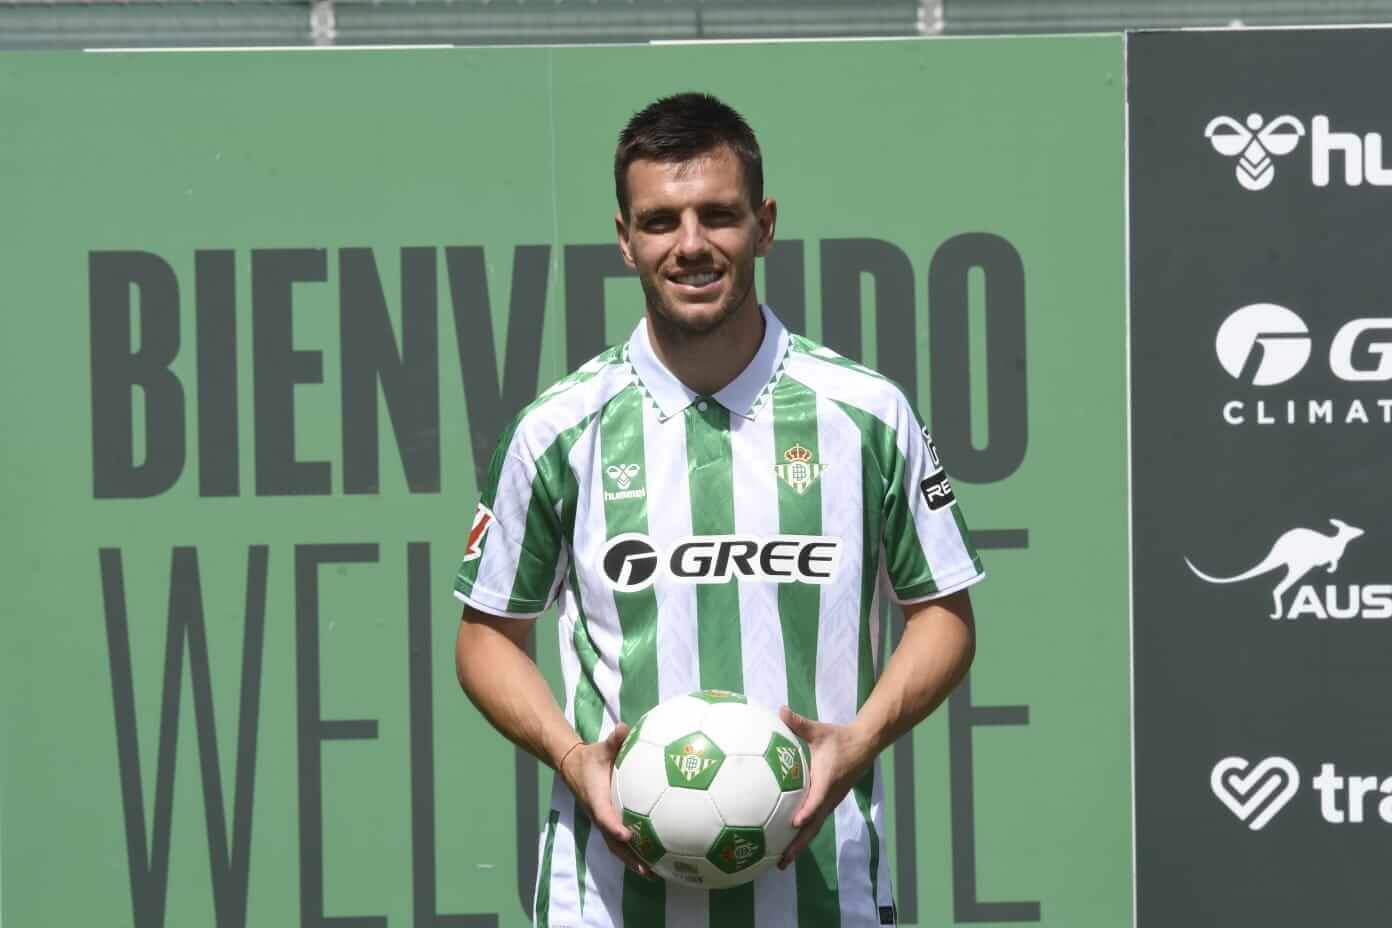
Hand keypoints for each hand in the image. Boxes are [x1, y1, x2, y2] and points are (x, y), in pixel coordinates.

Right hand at [557, 723, 654, 878]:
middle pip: (612, 841)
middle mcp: (600, 814)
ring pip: (617, 846)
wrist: (574, 766)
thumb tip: (624, 728)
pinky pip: (622, 841)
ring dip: (632, 860)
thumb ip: (613, 739)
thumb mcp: (601, 747)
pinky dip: (635, 852)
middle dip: (628, 856)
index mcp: (597, 798)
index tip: (627, 835)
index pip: (604, 815)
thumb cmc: (591, 757)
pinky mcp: (610, 823)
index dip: (614, 826)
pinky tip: (656, 859)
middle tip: (646, 868)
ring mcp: (604, 821)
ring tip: (654, 874)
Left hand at [776, 707, 874, 868]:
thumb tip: (781, 710)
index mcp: (827, 781)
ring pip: (814, 828)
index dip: (806, 812)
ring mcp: (830, 802)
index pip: (816, 800)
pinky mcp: (829, 802)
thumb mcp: (819, 730)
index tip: (794, 824)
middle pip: (813, 826)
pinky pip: (815, 822)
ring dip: (799, 845)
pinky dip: (803, 834)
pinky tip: (788, 841)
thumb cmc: (840, 738)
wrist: (864, 745)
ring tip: (782, 862)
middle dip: (797, 844)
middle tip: (781, 862)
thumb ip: (799, 723)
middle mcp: (829, 797)